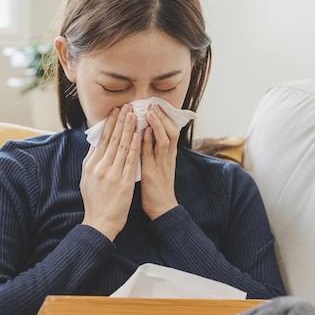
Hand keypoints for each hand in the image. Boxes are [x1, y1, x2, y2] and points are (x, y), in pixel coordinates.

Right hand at [80, 104, 140, 240]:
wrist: (100, 223)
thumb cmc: (95, 202)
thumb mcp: (87, 179)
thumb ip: (91, 161)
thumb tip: (95, 144)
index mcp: (91, 165)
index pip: (102, 140)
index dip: (110, 124)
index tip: (115, 112)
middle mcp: (101, 167)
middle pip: (112, 139)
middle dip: (120, 121)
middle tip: (126, 106)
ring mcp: (112, 174)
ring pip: (122, 146)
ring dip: (128, 129)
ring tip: (133, 115)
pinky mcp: (124, 182)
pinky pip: (130, 160)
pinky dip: (134, 146)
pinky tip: (138, 134)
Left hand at [141, 104, 179, 219]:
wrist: (162, 209)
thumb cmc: (157, 189)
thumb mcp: (159, 166)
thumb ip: (153, 152)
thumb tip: (144, 136)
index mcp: (169, 155)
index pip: (171, 131)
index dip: (165, 118)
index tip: (157, 106)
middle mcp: (168, 157)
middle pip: (171, 131)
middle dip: (163, 117)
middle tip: (154, 104)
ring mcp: (161, 164)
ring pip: (164, 139)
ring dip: (157, 125)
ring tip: (150, 112)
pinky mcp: (153, 172)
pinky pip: (152, 154)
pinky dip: (148, 141)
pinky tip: (143, 131)